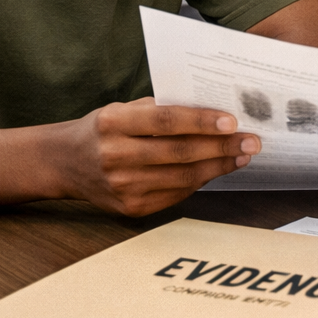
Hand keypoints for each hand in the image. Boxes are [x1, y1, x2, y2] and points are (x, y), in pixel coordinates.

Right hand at [48, 98, 260, 215]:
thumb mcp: (124, 109)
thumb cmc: (104, 129)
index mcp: (113, 123)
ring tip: (241, 156)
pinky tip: (216, 170)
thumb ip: (162, 109)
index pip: (167, 121)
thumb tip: (215, 112)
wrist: (65, 163)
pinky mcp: (130, 208)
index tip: (233, 122)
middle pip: (181, 152)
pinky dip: (200, 182)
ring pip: (183, 178)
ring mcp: (122, 186)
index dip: (203, 122)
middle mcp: (115, 155)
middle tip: (252, 141)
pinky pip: (176, 194)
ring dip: (219, 166)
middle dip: (222, 147)